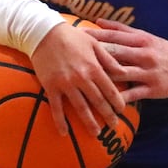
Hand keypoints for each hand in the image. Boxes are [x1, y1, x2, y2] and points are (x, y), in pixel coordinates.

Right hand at [30, 22, 127, 136]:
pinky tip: (64, 133)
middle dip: (107, 115)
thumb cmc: (71, 36)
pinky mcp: (51, 86)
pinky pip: (56, 107)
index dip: (117, 101)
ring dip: (89, 122)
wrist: (44, 33)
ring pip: (80, 107)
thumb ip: (109, 59)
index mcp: (93, 66)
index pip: (110, 88)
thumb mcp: (94, 42)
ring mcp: (65, 83)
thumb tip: (124, 72)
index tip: (122, 110)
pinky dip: (60, 121)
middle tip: (114, 126)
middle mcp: (81, 77)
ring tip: (95, 134)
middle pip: (97, 101)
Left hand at [83, 19, 167, 102]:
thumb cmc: (163, 49)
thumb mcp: (144, 35)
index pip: (113, 36)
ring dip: (102, 76)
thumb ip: (121, 29)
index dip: (95, 35)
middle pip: (115, 52)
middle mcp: (143, 54)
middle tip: (74, 56)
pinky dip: (118, 98)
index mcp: (140, 39)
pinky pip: (133, 94)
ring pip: (121, 73)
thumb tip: (98, 21)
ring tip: (83, 80)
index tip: (76, 35)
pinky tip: (104, 102)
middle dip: (94, 54)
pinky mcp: (153, 89)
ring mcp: (148, 72)